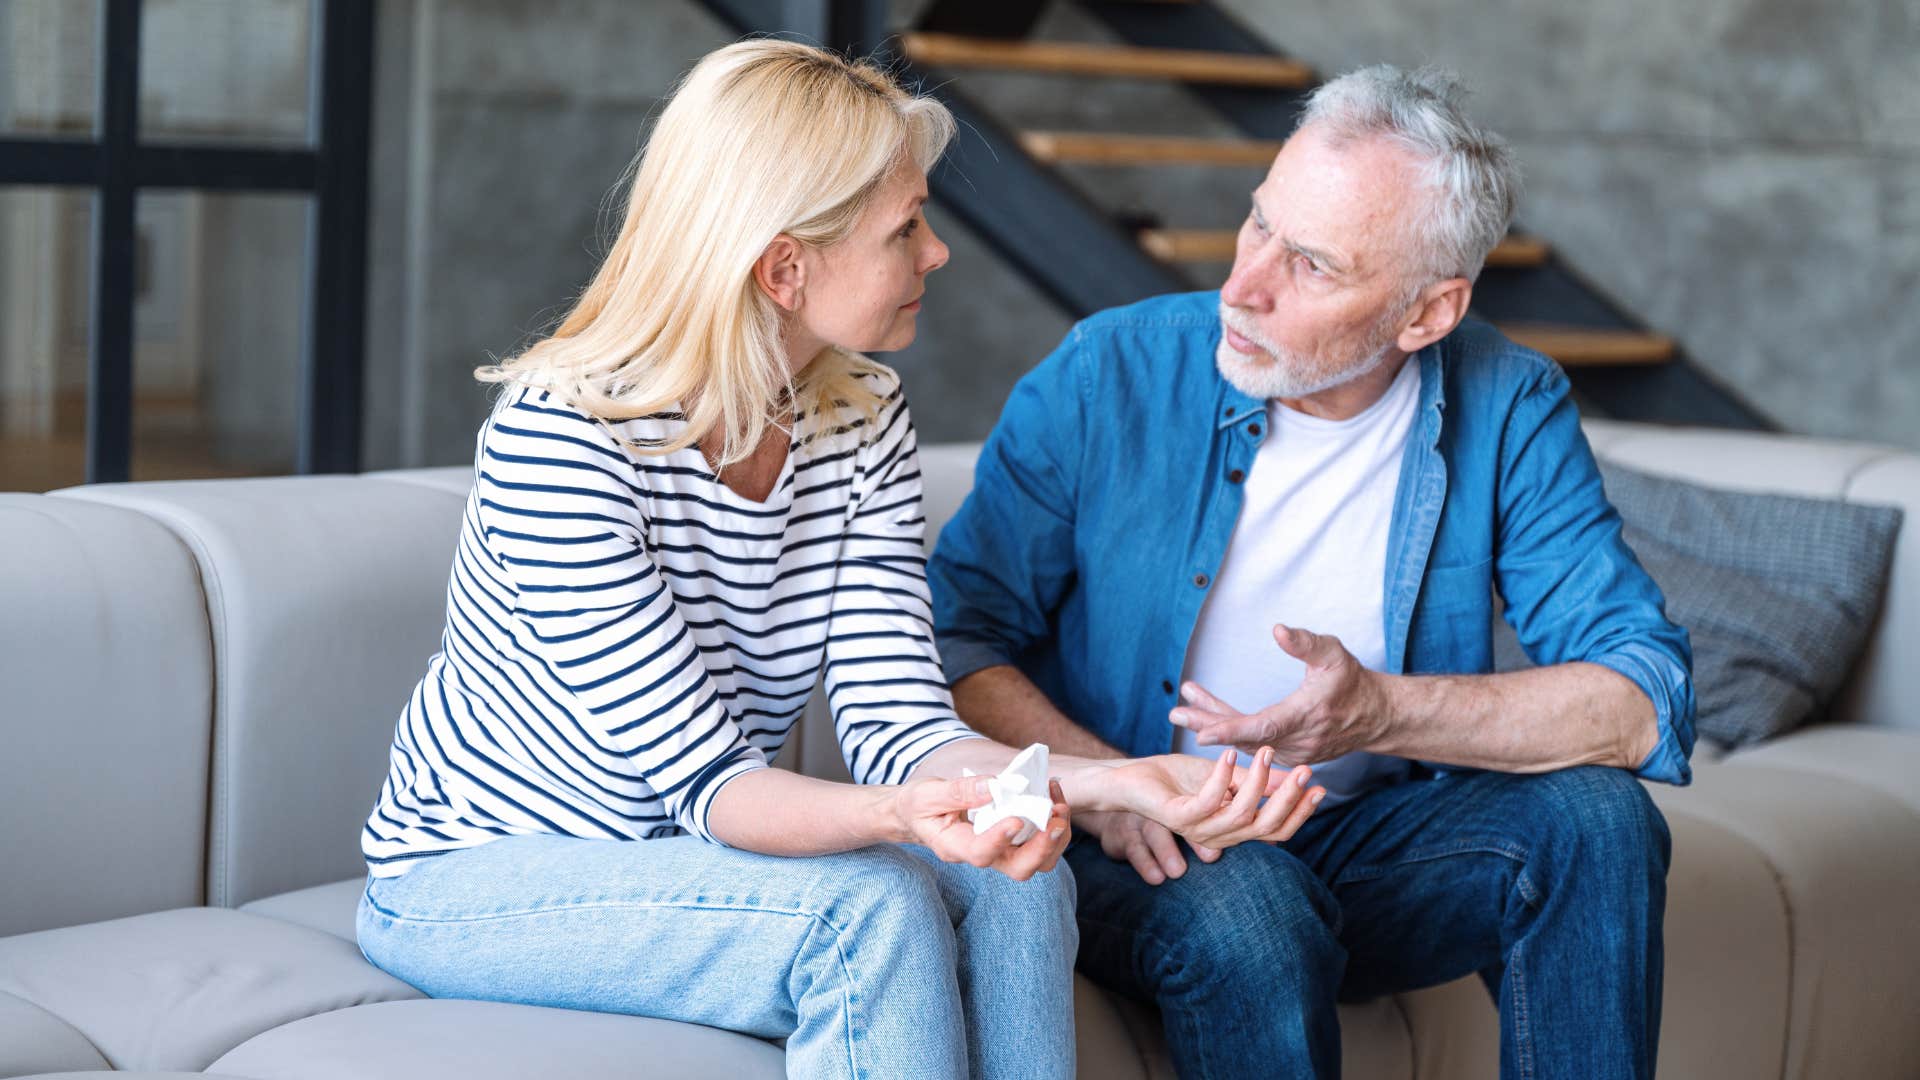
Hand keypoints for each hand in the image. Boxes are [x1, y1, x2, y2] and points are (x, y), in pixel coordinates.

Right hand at [892, 775, 1070, 881]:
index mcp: (954, 846)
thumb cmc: (919, 806)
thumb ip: (959, 791)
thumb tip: (995, 786)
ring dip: (1054, 837)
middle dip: (1042, 847)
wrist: (917, 815)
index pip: (980, 853)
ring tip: (1059, 805)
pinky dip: (1052, 821)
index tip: (1016, 819)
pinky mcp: (1011, 840)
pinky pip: (1039, 841)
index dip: (1000, 840)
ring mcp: (999, 850)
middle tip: (1055, 819)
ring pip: (1037, 861)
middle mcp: (981, 855)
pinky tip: (1052, 794)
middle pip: (1018, 868)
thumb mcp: (928, 794)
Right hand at [1077, 810, 1219, 884]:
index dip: (1216, 824)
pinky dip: (1145, 865)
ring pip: (1154, 834)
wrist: (1106, 813)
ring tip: (1177, 871)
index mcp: (1177, 808)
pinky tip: (1156, 878)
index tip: (1232, 843)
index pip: (1200, 814)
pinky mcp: (1119, 837)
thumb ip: (1201, 833)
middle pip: (1180, 823)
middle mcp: (1161, 813)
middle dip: (1196, 841)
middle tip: (1212, 857)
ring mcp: (1139, 823)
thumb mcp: (1169, 819)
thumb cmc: (1149, 821)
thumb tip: (1234, 849)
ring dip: (1168, 853)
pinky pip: (1133, 849)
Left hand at [1103, 749, 1324, 850]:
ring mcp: (1198, 829)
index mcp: (1232, 829)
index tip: (1319, 786)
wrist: (1131, 779)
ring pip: (1242, 815)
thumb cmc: (1176, 778)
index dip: (1300, 811)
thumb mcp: (1224, 776)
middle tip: (1306, 769)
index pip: (1276, 830)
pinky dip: (1223, 776)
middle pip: (1266, 826)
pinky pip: (1210, 801)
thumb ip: (1255, 781)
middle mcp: (1219, 835)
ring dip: (1258, 781)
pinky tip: (1232, 754)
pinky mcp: (1179, 817)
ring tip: (1267, 752)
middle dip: (1289, 798)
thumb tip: (1294, 779)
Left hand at [1170, 623, 1387, 760]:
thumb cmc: (1351, 680)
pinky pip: (1253, 745)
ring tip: (1184, 708)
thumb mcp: (1333, 653)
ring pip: (1246, 742)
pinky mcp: (1288, 755)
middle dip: (1208, 724)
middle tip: (1175, 713)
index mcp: (1305, 717)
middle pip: (1244, 738)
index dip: (1229, 730)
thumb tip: (1277, 629)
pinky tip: (1209, 715)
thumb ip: (1305, 642)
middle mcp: (1297, 742)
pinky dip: (1231, 731)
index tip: (1200, 732)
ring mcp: (1292, 753)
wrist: (1375, 716)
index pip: (1261, 728)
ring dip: (1215, 724)